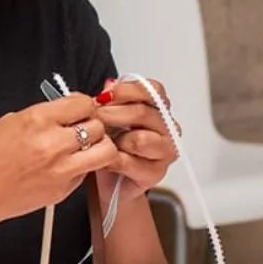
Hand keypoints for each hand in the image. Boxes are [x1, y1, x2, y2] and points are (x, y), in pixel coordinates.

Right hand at [0, 93, 118, 228]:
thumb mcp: (8, 122)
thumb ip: (42, 115)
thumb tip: (65, 112)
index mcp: (37, 120)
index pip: (83, 103)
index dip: (84, 104)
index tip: (79, 108)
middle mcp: (54, 144)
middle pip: (98, 126)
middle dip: (93, 123)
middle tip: (82, 127)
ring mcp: (61, 170)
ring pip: (105, 151)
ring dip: (98, 146)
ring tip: (84, 147)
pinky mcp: (63, 191)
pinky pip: (86, 173)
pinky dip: (82, 167)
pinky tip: (64, 166)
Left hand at [95, 78, 179, 200]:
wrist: (108, 179)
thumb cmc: (112, 144)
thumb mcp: (108, 115)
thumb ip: (112, 98)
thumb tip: (109, 85)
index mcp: (160, 108)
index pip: (152, 90)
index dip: (126, 90)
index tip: (104, 95)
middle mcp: (168, 128)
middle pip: (143, 113)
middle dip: (113, 113)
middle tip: (94, 117)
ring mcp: (165, 151)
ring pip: (139, 139)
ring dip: (115, 139)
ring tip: (100, 140)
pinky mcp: (156, 173)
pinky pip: (130, 162)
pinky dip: (112, 159)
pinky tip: (102, 157)